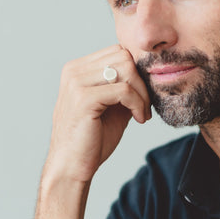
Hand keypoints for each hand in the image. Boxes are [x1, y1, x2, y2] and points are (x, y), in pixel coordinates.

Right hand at [43, 45, 150, 183]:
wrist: (72, 166)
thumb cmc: (91, 140)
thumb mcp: (112, 107)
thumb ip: (123, 88)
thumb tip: (147, 76)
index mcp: (77, 70)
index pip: (118, 52)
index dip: (137, 73)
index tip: (143, 98)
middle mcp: (74, 71)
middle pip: (124, 56)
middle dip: (142, 81)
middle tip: (145, 107)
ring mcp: (77, 83)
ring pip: (126, 70)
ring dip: (142, 93)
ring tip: (142, 114)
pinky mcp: (84, 98)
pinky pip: (124, 90)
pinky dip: (137, 104)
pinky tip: (138, 120)